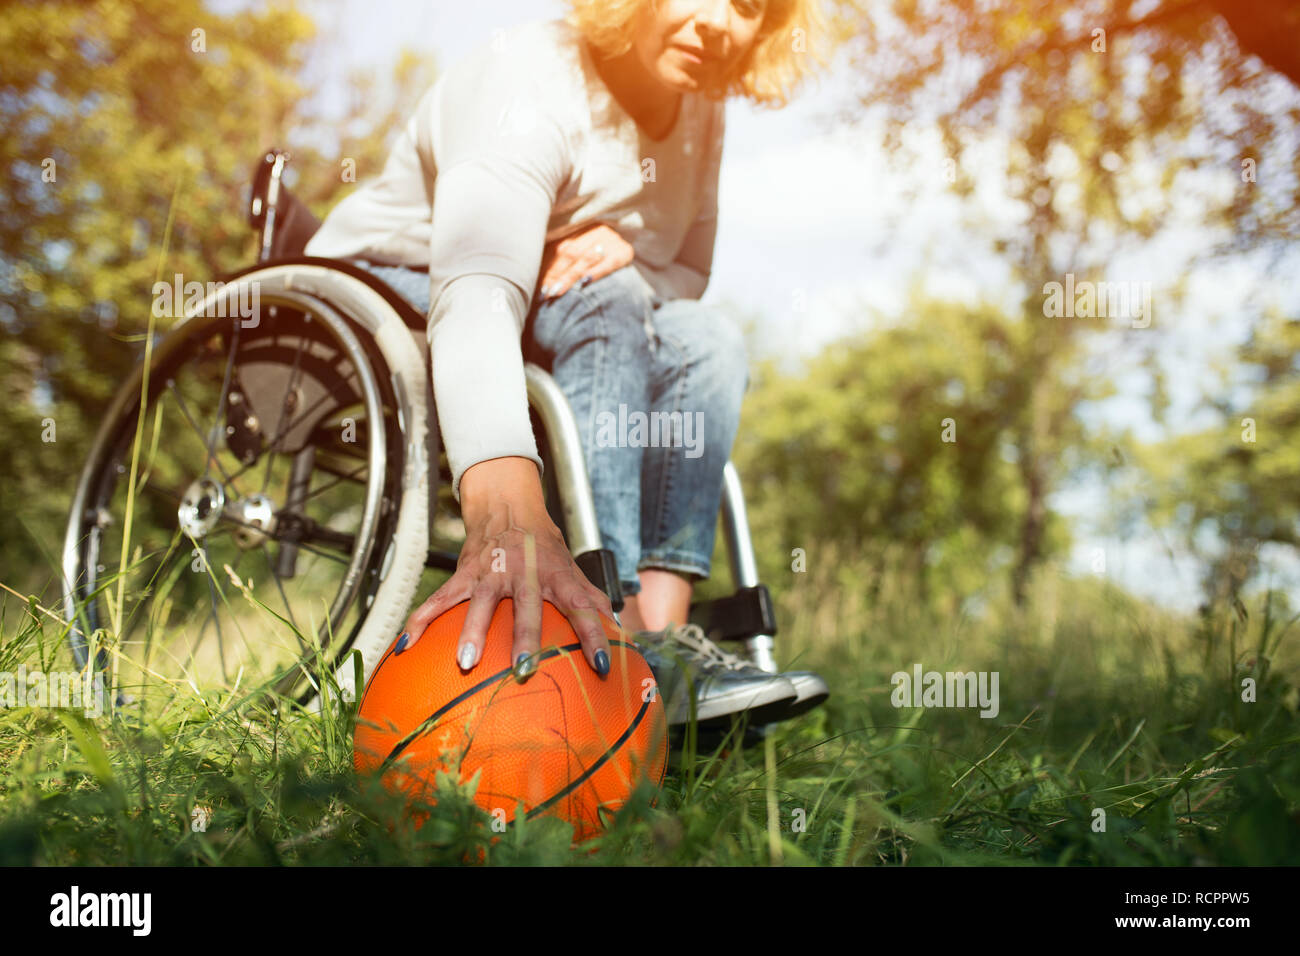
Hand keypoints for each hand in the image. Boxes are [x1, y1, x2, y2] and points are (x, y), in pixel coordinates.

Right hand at [397, 457, 614, 678]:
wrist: (507, 506)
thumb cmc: (544, 545)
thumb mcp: (571, 567)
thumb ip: (592, 598)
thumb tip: (620, 630)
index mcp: (557, 575)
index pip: (582, 607)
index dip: (595, 634)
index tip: (602, 665)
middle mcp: (525, 573)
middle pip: (527, 608)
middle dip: (525, 639)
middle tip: (523, 670)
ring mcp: (491, 573)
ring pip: (480, 605)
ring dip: (473, 632)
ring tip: (465, 663)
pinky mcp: (464, 574)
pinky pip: (440, 600)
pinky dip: (421, 622)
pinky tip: (406, 647)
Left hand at [537, 222, 633, 300]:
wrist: (627, 268)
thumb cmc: (592, 263)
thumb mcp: (574, 257)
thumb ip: (558, 264)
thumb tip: (540, 285)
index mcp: (579, 226)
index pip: (559, 247)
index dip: (548, 267)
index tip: (539, 287)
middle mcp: (594, 228)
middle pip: (570, 252)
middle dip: (557, 274)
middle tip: (546, 292)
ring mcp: (610, 238)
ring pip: (586, 257)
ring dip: (571, 276)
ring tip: (557, 291)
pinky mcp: (625, 251)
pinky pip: (610, 262)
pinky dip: (597, 271)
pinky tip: (585, 281)